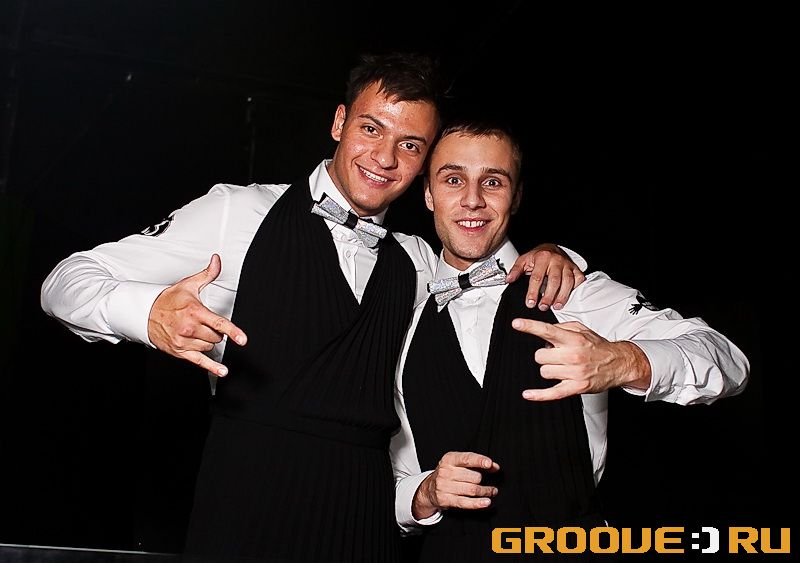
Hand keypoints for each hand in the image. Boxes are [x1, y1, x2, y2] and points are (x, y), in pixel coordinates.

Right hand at [147, 254, 246, 376]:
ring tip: (196, 331)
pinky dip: (212, 367)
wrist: (145, 313)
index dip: (233, 332)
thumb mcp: (189, 285)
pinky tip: (222, 371)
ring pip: (209, 346)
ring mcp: (184, 341)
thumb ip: (207, 274)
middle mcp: (189, 328)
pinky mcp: (179, 351)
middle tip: (204, 322)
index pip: (218, 323)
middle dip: (215, 330)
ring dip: (208, 340)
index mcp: (195, 311)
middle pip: (216, 336)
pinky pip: (199, 361)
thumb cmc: (168, 300)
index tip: (243, 340)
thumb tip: (217, 260)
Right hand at [412, 451, 499, 519]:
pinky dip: (478, 503)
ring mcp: (444, 486)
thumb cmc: (449, 473)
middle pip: (473, 476)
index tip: (489, 464)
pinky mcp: (445, 499)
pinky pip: (465, 502)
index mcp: (449, 459)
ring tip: (492, 491)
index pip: (467, 459)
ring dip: (486, 491)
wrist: (429, 488)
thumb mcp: (459, 464)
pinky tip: (486, 502)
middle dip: (484, 480)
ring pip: (472, 490)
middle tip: (491, 483)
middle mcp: (446, 472)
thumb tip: (494, 467)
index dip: (479, 461)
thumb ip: (477, 463)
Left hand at [506, 244, 584, 310]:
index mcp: (542, 257)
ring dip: (562, 296)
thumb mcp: (524, 260)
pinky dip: (574, 290)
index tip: (530, 303)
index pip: (537, 277)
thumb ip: (516, 270)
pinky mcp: (576, 269)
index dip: (533, 291)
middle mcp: (556, 261)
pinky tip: (568, 299)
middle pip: (554, 281)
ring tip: (555, 307)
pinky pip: (578, 281)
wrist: (552, 248)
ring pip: (567, 282)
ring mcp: (568, 265)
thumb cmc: (538, 256)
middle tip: (542, 307)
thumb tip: (508, 279)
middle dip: (548, 296)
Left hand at [511, 319, 650, 400]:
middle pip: (540, 356)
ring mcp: (575, 372)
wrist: (619, 362)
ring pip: (544, 371)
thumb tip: (544, 330)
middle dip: (545, 355)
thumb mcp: (581, 329)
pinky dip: (539, 395)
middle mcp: (574, 355)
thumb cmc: (598, 347)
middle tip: (556, 354)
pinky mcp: (576, 387)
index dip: (530, 326)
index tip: (517, 324)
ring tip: (562, 366)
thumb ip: (561, 328)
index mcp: (573, 339)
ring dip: (549, 369)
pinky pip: (553, 393)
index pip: (548, 331)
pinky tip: (528, 394)